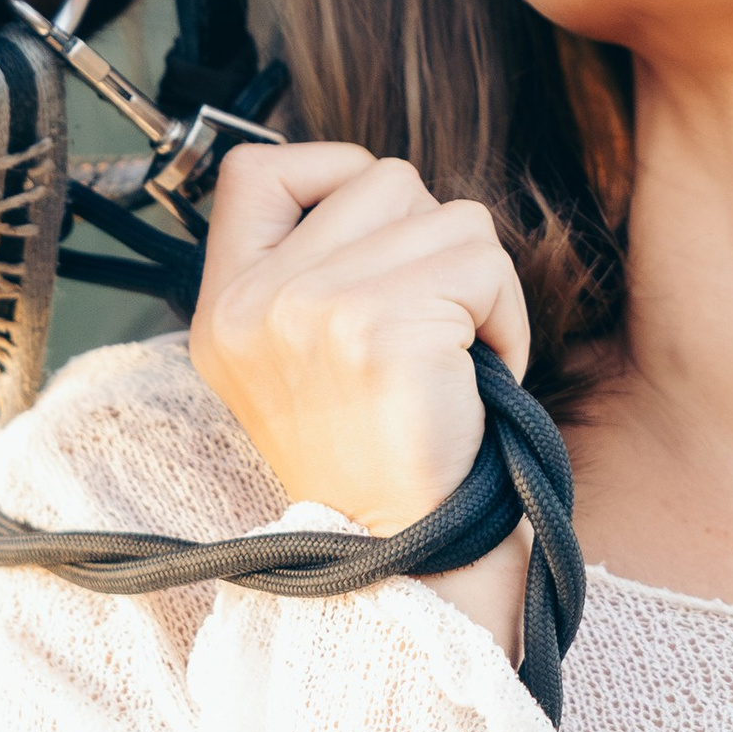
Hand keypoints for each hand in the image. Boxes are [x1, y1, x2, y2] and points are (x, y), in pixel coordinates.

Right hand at [192, 144, 533, 658]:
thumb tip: (391, 191)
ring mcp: (312, 311)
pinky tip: (478, 375)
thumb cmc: (376, 457)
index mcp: (226, 306)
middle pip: (382, 181)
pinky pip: (484, 264)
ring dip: (478, 282)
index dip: (330, 174)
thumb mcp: (300, 356)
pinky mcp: (382, 329)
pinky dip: (506, 316)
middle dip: (430, 242)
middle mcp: (255, 302)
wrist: (398, 560)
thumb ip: (316, 267)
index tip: (375, 243)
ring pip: (448, 215)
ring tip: (456, 356)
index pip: (256, 171)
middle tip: (430, 326)